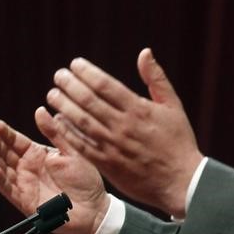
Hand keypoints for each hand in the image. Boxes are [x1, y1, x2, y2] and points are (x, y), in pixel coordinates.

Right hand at [0, 108, 109, 233]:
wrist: (95, 208)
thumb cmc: (86, 180)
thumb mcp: (71, 151)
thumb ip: (55, 132)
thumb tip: (40, 109)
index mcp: (39, 155)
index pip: (17, 141)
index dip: (6, 133)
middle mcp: (29, 168)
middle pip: (6, 154)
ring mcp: (25, 184)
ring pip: (3, 170)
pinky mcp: (25, 201)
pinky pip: (9, 189)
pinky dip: (0, 179)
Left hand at [44, 48, 203, 217]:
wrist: (181, 181)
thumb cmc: (178, 141)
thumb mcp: (173, 106)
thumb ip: (156, 78)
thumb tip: (144, 53)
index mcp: (139, 110)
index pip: (105, 85)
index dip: (87, 72)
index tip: (75, 64)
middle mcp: (123, 126)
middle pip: (89, 101)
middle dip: (70, 85)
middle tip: (58, 76)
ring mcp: (113, 146)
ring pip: (81, 121)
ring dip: (64, 106)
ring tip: (52, 94)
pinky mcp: (108, 164)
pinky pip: (82, 145)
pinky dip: (68, 132)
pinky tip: (58, 121)